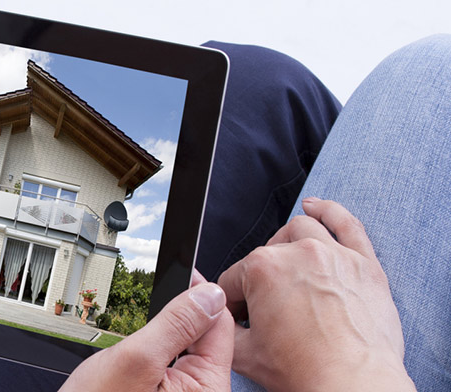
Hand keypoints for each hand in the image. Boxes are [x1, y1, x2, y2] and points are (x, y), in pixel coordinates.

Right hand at [61, 272, 233, 390]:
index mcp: (209, 389)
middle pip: (206, 335)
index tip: (180, 271)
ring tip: (139, 337)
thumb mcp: (135, 360)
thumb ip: (176, 324)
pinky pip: (172, 364)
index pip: (220, 325)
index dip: (200, 293)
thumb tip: (208, 293)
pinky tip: (136, 355)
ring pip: (187, 348)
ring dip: (166, 333)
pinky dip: (156, 351)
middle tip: (153, 299)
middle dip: (181, 315)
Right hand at [218, 198, 411, 390]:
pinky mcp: (364, 264)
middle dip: (260, 278)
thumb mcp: (244, 353)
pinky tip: (317, 206)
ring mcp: (334, 254)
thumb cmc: (306, 370)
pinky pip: (348, 224)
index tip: (240, 319)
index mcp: (262, 269)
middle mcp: (298, 253)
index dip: (231, 303)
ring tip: (284, 265)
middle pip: (266, 255)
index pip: (232, 279)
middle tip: (265, 308)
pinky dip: (331, 211)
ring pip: (302, 231)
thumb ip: (222, 325)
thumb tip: (215, 316)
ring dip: (287, 244)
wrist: (352, 384)